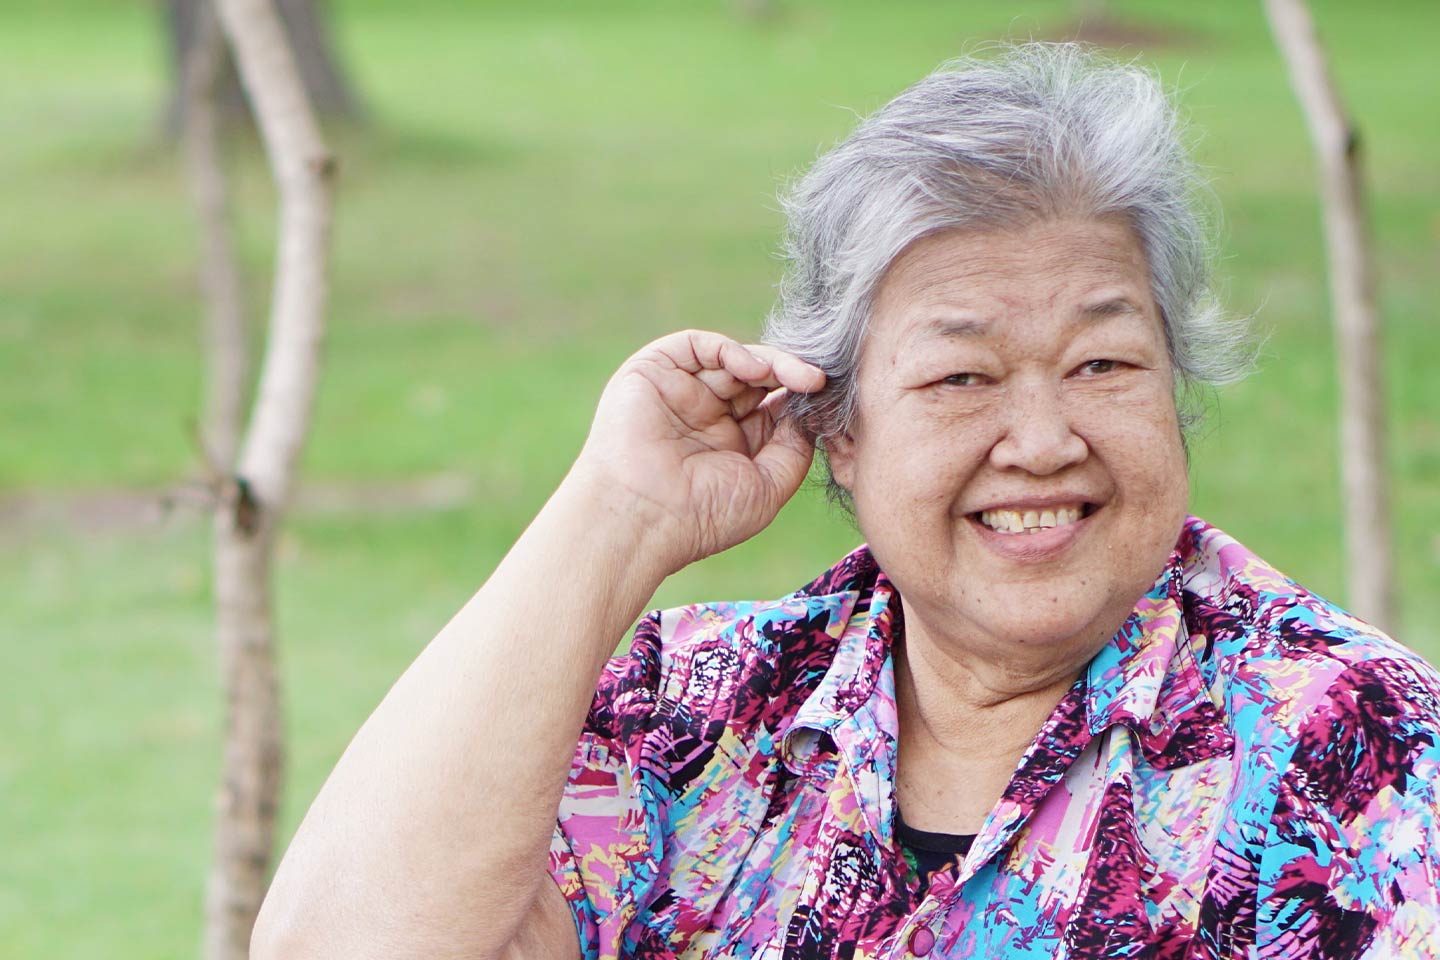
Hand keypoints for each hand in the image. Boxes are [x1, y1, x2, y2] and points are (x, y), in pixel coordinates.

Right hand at [570, 329, 825, 573]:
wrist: (642, 516)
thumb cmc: (702, 514)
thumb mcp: (768, 486)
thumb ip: (795, 447)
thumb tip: (809, 412)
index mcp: (731, 444)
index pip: (774, 406)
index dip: (801, 398)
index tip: (828, 399)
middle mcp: (707, 415)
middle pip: (759, 379)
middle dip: (792, 376)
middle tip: (818, 381)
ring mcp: (682, 392)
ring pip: (734, 359)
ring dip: (770, 363)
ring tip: (795, 377)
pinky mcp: (656, 371)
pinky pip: (699, 345)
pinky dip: (731, 350)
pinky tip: (754, 370)